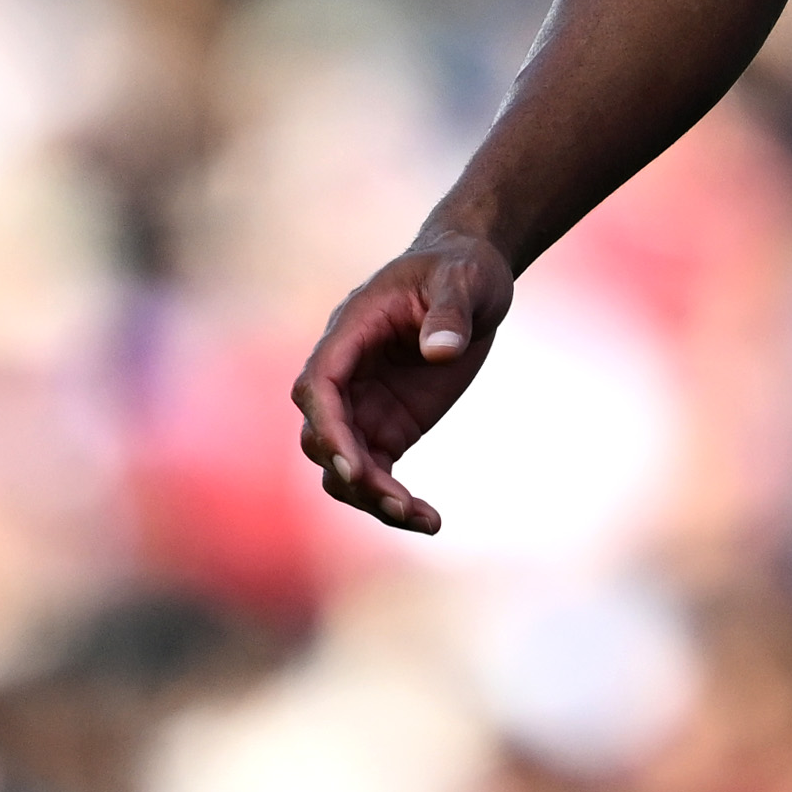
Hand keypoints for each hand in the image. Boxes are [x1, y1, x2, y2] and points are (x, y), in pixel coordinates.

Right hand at [288, 233, 513, 533]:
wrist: (473, 282)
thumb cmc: (461, 269)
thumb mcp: (464, 279)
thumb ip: (450, 311)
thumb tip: (441, 351)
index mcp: (350, 333)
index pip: (318, 386)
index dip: (328, 426)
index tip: (352, 463)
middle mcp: (348, 375)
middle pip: (323, 435)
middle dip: (350, 471)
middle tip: (395, 501)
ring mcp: (364, 406)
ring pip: (343, 466)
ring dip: (371, 497)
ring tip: (419, 518)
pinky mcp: (388, 428)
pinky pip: (377, 474)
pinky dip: (396, 502)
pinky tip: (431, 521)